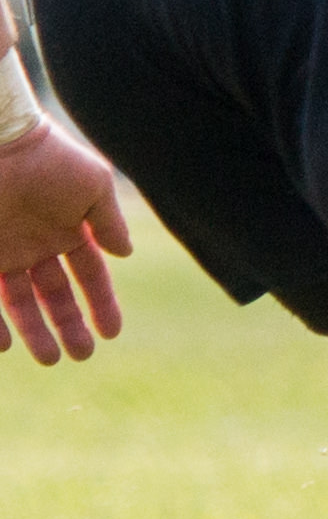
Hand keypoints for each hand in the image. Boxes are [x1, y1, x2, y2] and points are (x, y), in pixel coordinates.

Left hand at [0, 123, 132, 365]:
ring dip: (34, 332)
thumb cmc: (48, 159)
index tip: (111, 333)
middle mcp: (35, 246)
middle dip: (68, 326)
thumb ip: (109, 222)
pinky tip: (6, 344)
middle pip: (54, 295)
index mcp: (67, 230)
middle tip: (81, 356)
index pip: (89, 275)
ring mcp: (3, 253)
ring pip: (20, 304)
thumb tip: (126, 254)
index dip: (102, 304)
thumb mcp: (93, 187)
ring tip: (50, 359)